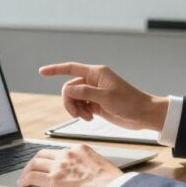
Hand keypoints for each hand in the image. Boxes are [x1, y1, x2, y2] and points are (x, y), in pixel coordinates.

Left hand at [18, 145, 122, 186]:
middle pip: (44, 154)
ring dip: (27, 170)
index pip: (60, 151)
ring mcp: (59, 167)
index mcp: (80, 150)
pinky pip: (32, 176)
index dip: (51, 159)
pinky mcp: (53, 180)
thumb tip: (86, 176)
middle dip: (35, 161)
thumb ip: (89, 167)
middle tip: (31, 169)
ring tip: (23, 178)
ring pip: (35, 163)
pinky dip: (25, 179)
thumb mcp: (101, 167)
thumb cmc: (112, 186)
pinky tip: (23, 185)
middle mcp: (68, 154)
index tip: (48, 165)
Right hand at [39, 62, 167, 130]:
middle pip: (69, 88)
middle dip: (70, 101)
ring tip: (87, 117)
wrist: (143, 115)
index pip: (70, 68)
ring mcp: (94, 93)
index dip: (55, 69)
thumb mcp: (105, 97)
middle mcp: (93, 81)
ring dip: (76, 109)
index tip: (41, 72)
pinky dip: (82, 113)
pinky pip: (80, 106)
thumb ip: (84, 92)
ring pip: (73, 99)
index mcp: (96, 73)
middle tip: (77, 113)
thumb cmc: (130, 102)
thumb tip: (67, 89)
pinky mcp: (96, 104)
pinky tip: (90, 118)